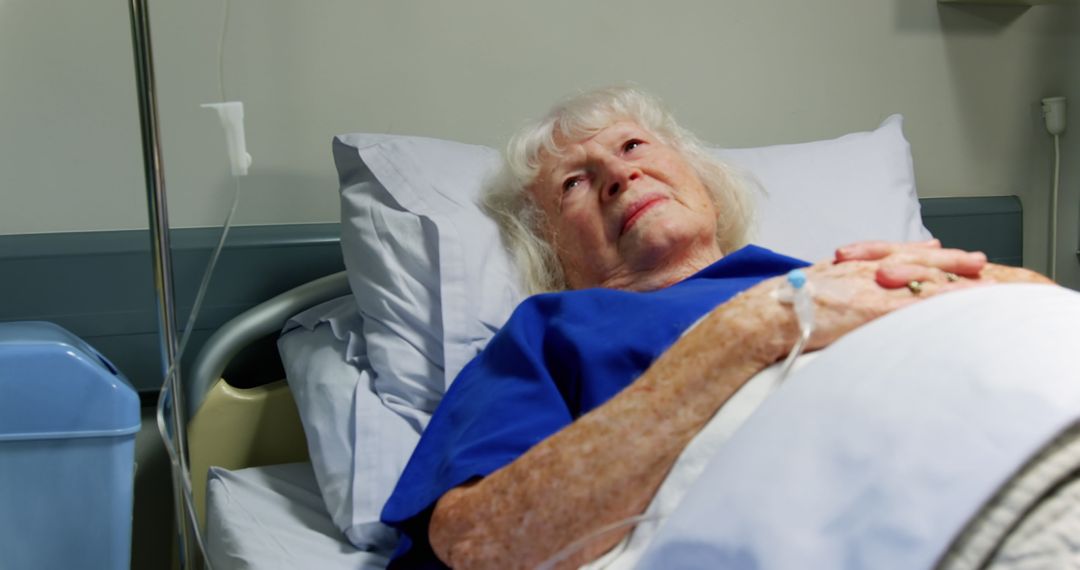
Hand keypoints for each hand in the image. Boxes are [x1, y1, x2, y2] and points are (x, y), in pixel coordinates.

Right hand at [767, 240, 1048, 351]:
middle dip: (949, 261)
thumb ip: (836, 279)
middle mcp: (864, 271)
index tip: (943, 248)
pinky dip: (941, 303)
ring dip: (955, 281)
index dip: (923, 252)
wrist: (764, 315)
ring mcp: (871, 289)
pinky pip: (916, 305)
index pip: (893, 252)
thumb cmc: (780, 305)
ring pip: (923, 281)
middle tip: (978, 261)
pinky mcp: (874, 309)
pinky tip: (963, 307)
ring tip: (985, 283)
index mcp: (849, 266)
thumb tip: (849, 273)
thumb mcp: (810, 282)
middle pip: (916, 261)